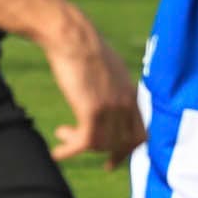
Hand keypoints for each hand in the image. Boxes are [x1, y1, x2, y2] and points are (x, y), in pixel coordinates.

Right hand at [40, 10, 144, 168]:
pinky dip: (69, 151)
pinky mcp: (92, 108)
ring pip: (102, 144)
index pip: (141, 134)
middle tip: (91, 157)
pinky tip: (56, 153)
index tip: (113, 161)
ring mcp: (111, 107)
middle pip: (124, 143)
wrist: (71, 36)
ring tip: (61, 134)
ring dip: (80, 146)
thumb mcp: (108, 69)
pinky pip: (84, 142)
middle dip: (109, 154)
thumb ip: (114, 87)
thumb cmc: (84, 48)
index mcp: (132, 94)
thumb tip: (108, 94)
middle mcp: (126, 103)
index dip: (129, 151)